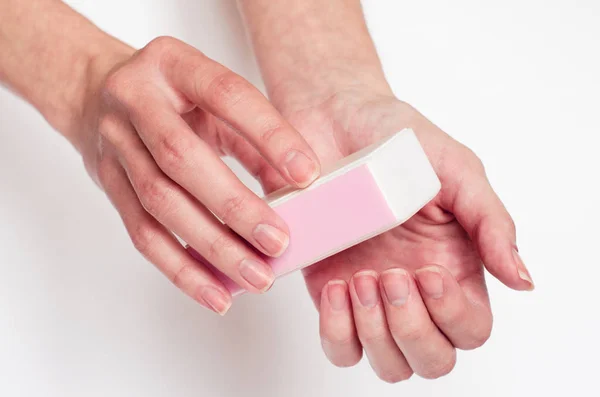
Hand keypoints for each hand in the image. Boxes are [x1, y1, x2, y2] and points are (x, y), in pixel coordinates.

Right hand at [75, 36, 320, 314]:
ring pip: (161, 204)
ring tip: (257, 276)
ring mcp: (115, 145)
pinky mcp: (108, 185)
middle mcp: (136, 101)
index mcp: (173, 64)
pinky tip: (217, 293)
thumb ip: (253, 138)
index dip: (269, 135)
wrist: (95, 93)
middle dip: (235, 207)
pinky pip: (143, 234)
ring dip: (212, 248)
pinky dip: (182, 270)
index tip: (308, 174)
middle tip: (279, 243)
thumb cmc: (170, 97)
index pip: (226, 96)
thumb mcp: (212, 99)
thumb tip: (299, 190)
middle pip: (183, 159)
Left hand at [250, 89, 533, 381]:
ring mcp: (370, 297)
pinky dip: (338, 330)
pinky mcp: (329, 292)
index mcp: (453, 266)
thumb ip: (491, 223)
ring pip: (387, 361)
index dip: (452, 316)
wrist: (332, 121)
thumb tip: (522, 279)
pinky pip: (339, 346)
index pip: (470, 328)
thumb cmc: (396, 140)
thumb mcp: (456, 170)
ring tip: (360, 279)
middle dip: (411, 328)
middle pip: (430, 358)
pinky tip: (336, 285)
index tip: (427, 272)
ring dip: (375, 333)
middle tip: (388, 275)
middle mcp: (413, 290)